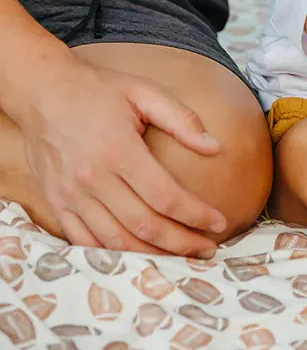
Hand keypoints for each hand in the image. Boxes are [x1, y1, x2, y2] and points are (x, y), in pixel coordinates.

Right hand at [18, 57, 228, 255]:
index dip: (196, 214)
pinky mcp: (57, 203)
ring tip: (181, 259)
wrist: (43, 92)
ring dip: (151, 257)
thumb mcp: (143, 92)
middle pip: (144, 226)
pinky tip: (137, 257)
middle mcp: (94, 178)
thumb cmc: (98, 90)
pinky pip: (85, 242)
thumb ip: (181, 119)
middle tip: (208, 250)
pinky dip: (113, 255)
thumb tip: (215, 146)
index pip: (165, 196)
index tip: (219, 223)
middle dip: (182, 243)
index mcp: (119, 150)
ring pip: (116, 241)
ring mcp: (72, 195)